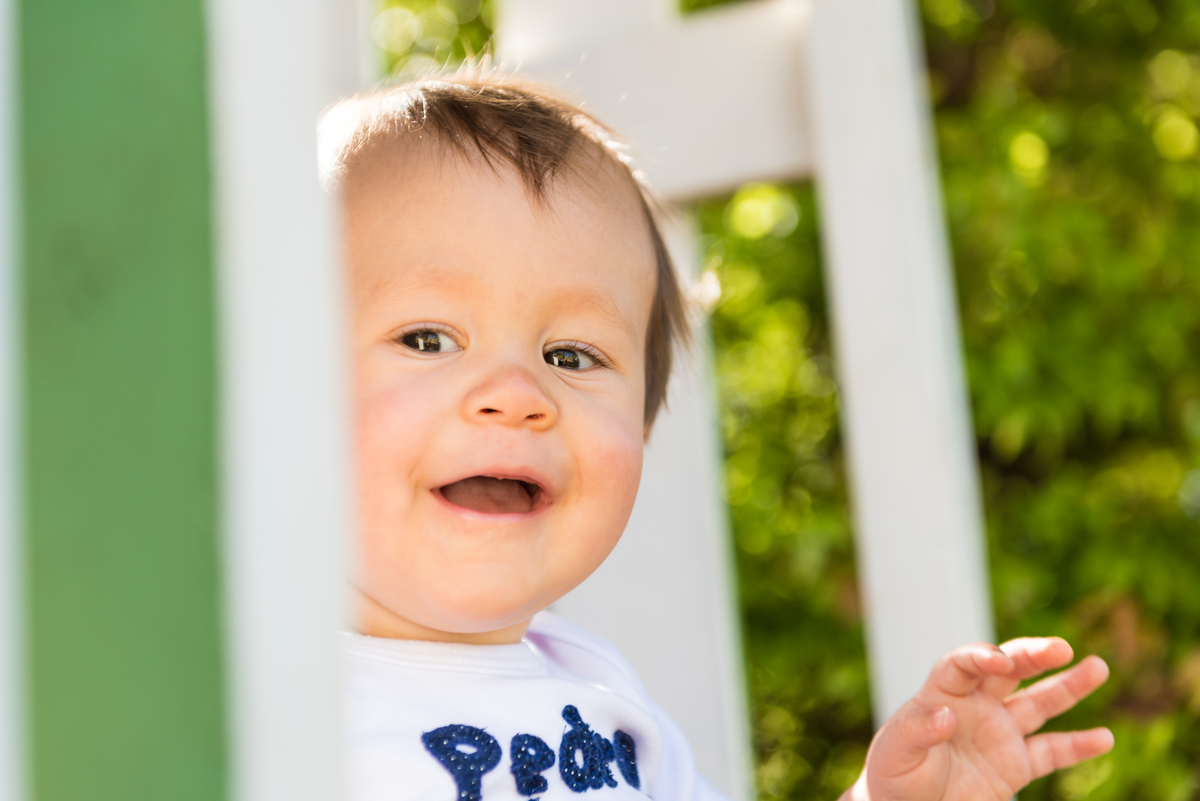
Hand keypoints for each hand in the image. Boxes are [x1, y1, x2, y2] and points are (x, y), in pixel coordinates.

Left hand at [843, 638, 1112, 800]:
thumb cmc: (893, 776)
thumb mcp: (896, 752)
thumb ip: (916, 731)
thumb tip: (945, 714)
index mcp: (941, 695)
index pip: (964, 665)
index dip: (982, 657)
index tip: (1000, 662)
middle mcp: (975, 706)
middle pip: (1009, 671)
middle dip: (1033, 656)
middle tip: (1061, 648)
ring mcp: (998, 733)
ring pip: (1038, 702)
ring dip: (1068, 686)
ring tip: (1098, 667)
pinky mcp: (1015, 765)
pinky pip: (1051, 752)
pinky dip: (1077, 746)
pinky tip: (1104, 738)